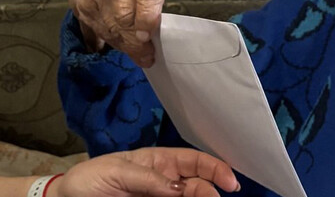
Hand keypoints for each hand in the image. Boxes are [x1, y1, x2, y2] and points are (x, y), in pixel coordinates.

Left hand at [50, 147, 239, 196]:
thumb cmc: (88, 180)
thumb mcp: (116, 172)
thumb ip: (148, 178)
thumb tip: (178, 189)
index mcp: (159, 161)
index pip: (194, 160)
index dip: (215, 167)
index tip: (230, 181)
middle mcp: (165, 180)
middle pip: (198, 183)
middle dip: (211, 189)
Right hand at [65, 0, 164, 66]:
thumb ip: (152, 3)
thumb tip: (145, 37)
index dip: (147, 19)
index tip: (149, 37)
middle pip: (123, 14)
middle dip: (136, 40)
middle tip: (146, 55)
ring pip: (106, 24)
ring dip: (123, 43)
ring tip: (136, 53)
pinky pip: (91, 24)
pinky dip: (107, 39)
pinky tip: (118, 44)